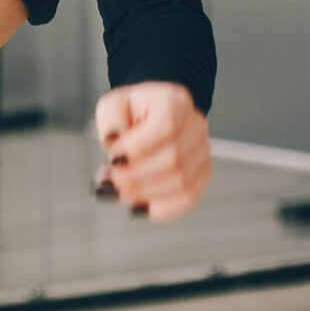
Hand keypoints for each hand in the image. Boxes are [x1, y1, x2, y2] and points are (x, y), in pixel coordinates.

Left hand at [93, 81, 211, 221]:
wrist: (150, 116)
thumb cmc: (130, 111)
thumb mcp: (113, 104)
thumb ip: (110, 119)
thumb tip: (113, 140)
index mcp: (175, 101)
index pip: (166, 128)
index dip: (138, 149)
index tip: (112, 159)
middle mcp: (195, 125)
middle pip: (174, 159)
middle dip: (135, 177)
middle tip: (106, 183)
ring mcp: (202, 150)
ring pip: (182, 182)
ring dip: (144, 193)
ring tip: (115, 191)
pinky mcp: (202, 173)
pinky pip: (189, 197)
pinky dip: (163, 208)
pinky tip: (138, 208)